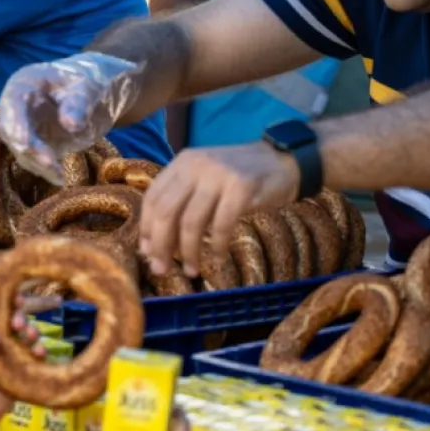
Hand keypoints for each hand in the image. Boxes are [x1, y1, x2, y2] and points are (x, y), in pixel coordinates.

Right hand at [0, 54, 142, 179]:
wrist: (97, 93)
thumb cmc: (90, 82)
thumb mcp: (88, 87)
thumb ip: (79, 102)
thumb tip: (70, 124)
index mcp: (23, 85)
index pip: (12, 105)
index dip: (16, 125)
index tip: (25, 144)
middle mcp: (17, 108)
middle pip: (11, 132)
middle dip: (28, 150)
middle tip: (51, 164)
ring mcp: (25, 128)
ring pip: (21, 150)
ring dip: (37, 164)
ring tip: (60, 175)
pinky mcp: (36, 145)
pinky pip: (34, 160)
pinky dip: (45, 170)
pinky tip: (60, 177)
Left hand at [140, 142, 298, 277]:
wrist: (282, 160)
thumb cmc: (239, 177)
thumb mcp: (205, 179)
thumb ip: (183, 201)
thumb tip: (156, 243)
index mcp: (182, 163)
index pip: (153, 197)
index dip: (147, 228)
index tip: (147, 253)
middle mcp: (196, 165)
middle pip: (166, 211)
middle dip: (161, 245)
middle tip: (161, 269)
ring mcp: (218, 175)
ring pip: (191, 221)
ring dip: (188, 251)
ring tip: (191, 270)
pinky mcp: (242, 187)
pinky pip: (222, 224)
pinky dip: (217, 246)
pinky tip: (218, 258)